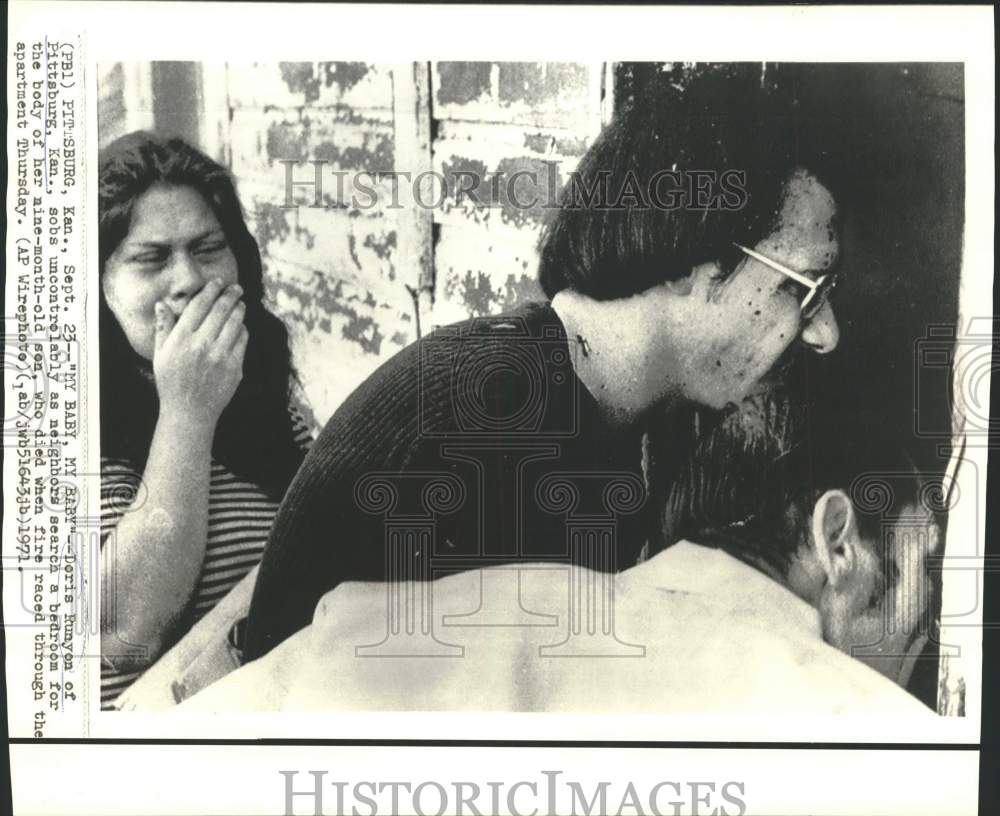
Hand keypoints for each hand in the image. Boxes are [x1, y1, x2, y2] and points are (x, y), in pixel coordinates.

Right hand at [153, 279, 248, 427]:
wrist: (189, 412)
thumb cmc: (171, 382)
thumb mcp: (160, 354)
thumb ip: (163, 328)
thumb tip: (162, 304)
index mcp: (181, 339)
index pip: (199, 305)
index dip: (211, 290)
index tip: (218, 282)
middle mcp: (201, 345)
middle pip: (221, 310)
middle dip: (231, 295)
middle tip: (237, 287)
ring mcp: (220, 356)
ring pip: (235, 323)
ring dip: (239, 309)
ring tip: (240, 303)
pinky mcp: (235, 367)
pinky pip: (243, 340)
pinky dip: (243, 330)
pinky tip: (241, 326)